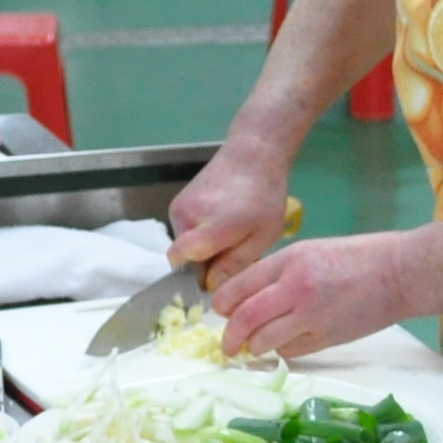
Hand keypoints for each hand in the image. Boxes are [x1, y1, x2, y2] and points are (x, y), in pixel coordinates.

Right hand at [165, 142, 299, 273]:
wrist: (252, 155)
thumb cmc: (264, 196)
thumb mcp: (262, 237)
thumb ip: (235, 264)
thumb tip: (211, 286)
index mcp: (210, 227)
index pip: (181, 261)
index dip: (195, 278)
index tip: (217, 277)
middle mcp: (186, 217)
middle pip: (184, 258)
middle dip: (204, 265)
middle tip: (233, 255)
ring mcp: (178, 208)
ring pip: (184, 244)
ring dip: (203, 248)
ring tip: (231, 236)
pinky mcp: (178, 202)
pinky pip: (185, 230)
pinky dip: (200, 234)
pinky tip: (222, 223)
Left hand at [213, 232, 408, 360]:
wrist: (399, 273)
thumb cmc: (358, 257)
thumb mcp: (311, 251)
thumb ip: (279, 272)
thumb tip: (247, 297)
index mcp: (290, 261)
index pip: (240, 287)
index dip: (223, 305)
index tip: (221, 313)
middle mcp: (296, 288)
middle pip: (246, 319)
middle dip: (230, 337)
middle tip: (228, 345)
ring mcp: (312, 316)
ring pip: (264, 340)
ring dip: (254, 347)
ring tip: (254, 347)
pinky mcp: (327, 338)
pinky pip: (290, 350)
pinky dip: (281, 350)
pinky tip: (285, 344)